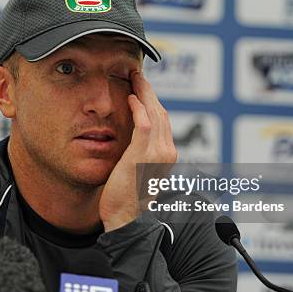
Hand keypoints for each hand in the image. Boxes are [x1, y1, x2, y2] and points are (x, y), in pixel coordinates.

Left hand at [99, 71, 177, 231]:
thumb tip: (132, 136)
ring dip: (144, 93)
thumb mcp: (137, 169)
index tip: (140, 86)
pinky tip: (130, 97)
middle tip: (136, 74)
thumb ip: (139, 151)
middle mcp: (167, 152)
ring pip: (154, 113)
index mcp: (166, 154)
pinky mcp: (143, 156)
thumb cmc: (126, 196)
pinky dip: (138, 109)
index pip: (162, 119)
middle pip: (160, 111)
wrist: (125, 217)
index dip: (152, 100)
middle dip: (149, 90)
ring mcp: (157, 154)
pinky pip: (144, 124)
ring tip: (133, 78)